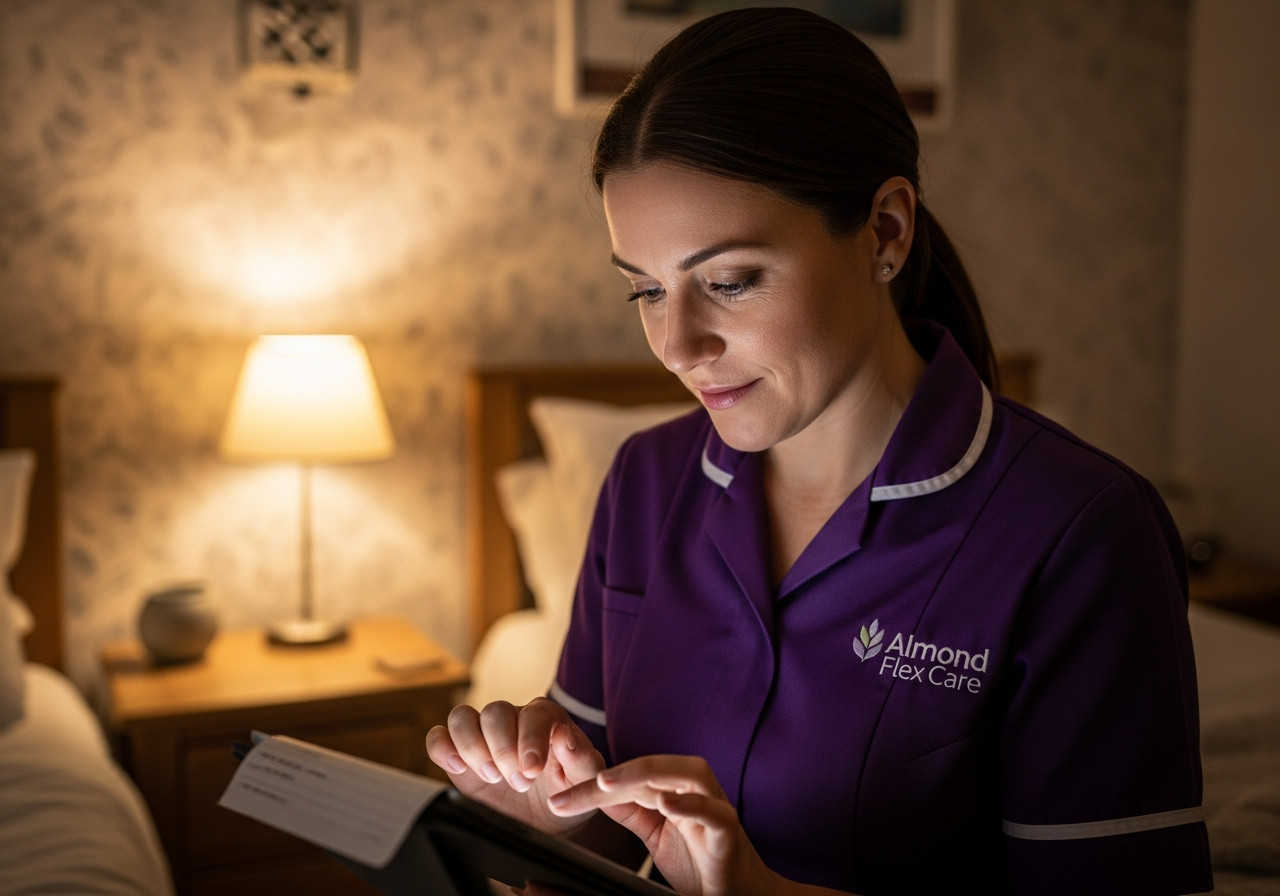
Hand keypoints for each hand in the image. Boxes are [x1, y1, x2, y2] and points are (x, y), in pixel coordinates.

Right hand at [426, 698, 604, 835]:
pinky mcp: (460, 754)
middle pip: (495, 712)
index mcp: (547, 719)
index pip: (535, 713)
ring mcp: (483, 735)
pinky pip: (439, 737)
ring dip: (472, 747)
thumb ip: (581, 756)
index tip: (532, 769)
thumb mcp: (586, 780)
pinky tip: (457, 769)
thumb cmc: (570, 793)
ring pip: (462, 717)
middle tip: (520, 783)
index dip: (531, 738)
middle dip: (504, 750)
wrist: (546, 821)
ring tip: (491, 777)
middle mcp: (513, 719)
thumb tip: (565, 735)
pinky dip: (442, 748)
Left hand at [545, 754, 786, 895]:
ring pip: (688, 773)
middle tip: (575, 787)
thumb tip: (590, 791)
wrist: (740, 895)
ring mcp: (715, 809)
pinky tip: (666, 803)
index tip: (556, 802)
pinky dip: (692, 804)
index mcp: (675, 789)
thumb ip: (629, 810)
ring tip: (609, 783)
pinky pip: (715, 813)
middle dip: (613, 774)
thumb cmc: (701, 863)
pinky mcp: (729, 832)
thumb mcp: (654, 836)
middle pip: (653, 767)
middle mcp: (695, 792)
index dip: (592, 786)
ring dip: (647, 772)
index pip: (629, 778)